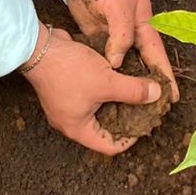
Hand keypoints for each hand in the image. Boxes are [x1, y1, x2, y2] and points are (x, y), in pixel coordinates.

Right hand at [20, 25, 161, 154]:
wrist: (39, 47)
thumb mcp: (107, 81)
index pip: (109, 147)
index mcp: (78, 129)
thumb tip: (155, 94)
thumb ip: (133, 90)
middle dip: (123, 119)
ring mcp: (65, 105)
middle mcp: (69, 121)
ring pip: (95, 110)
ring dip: (113, 102)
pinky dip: (102, 90)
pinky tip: (115, 78)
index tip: (143, 125)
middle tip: (141, 108)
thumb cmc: (68, 70)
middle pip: (102, 129)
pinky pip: (87, 96)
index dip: (129, 140)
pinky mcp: (63, 90)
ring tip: (131, 91)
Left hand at [64, 0, 178, 100]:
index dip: (164, 76)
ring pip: (119, 62)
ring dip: (122, 79)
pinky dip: (101, 69)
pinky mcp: (94, 31)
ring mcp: (111, 32)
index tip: (172, 97)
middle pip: (139, 62)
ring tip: (124, 105)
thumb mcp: (119, 7)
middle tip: (148, 109)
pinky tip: (100, 84)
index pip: (156, 55)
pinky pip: (100, 55)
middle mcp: (129, 31)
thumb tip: (115, 63)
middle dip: (144, 84)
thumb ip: (121, 35)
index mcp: (143, 23)